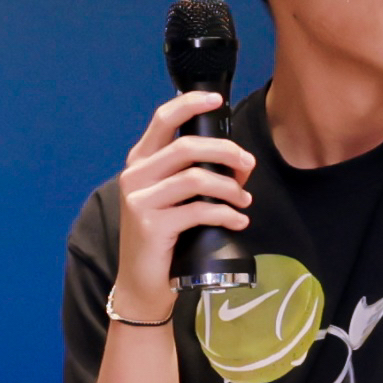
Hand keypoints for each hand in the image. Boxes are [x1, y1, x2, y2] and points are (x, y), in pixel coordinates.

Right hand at [112, 88, 256, 292]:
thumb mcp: (172, 197)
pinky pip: (200, 210)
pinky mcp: (151, 225)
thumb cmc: (164, 236)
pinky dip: (227, 214)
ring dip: (230, 188)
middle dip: (227, 152)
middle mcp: (135, 176)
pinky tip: (238, 221)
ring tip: (244, 201)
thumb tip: (239, 162)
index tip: (217, 100)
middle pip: (188, 147)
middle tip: (248, 166)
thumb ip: (194, 173)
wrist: (142, 282)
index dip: (191, 104)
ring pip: (197, 178)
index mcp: (140, 161)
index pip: (162, 119)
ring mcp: (140, 200)